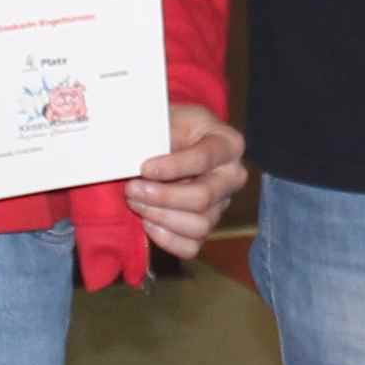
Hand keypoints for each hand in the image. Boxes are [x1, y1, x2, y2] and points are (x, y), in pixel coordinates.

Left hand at [125, 102, 248, 261]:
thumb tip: (132, 151)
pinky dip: (166, 239)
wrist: (173, 141)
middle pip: (202, 197)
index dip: (172, 167)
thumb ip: (156, 131)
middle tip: (132, 188)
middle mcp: (232, 177)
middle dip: (162, 197)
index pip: (204, 158)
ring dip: (160, 217)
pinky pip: (191, 246)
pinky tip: (148, 222)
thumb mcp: (168, 117)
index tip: (144, 168)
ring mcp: (222, 205)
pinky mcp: (207, 226)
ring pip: (198, 225)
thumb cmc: (171, 127)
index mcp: (228, 144)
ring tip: (136, 202)